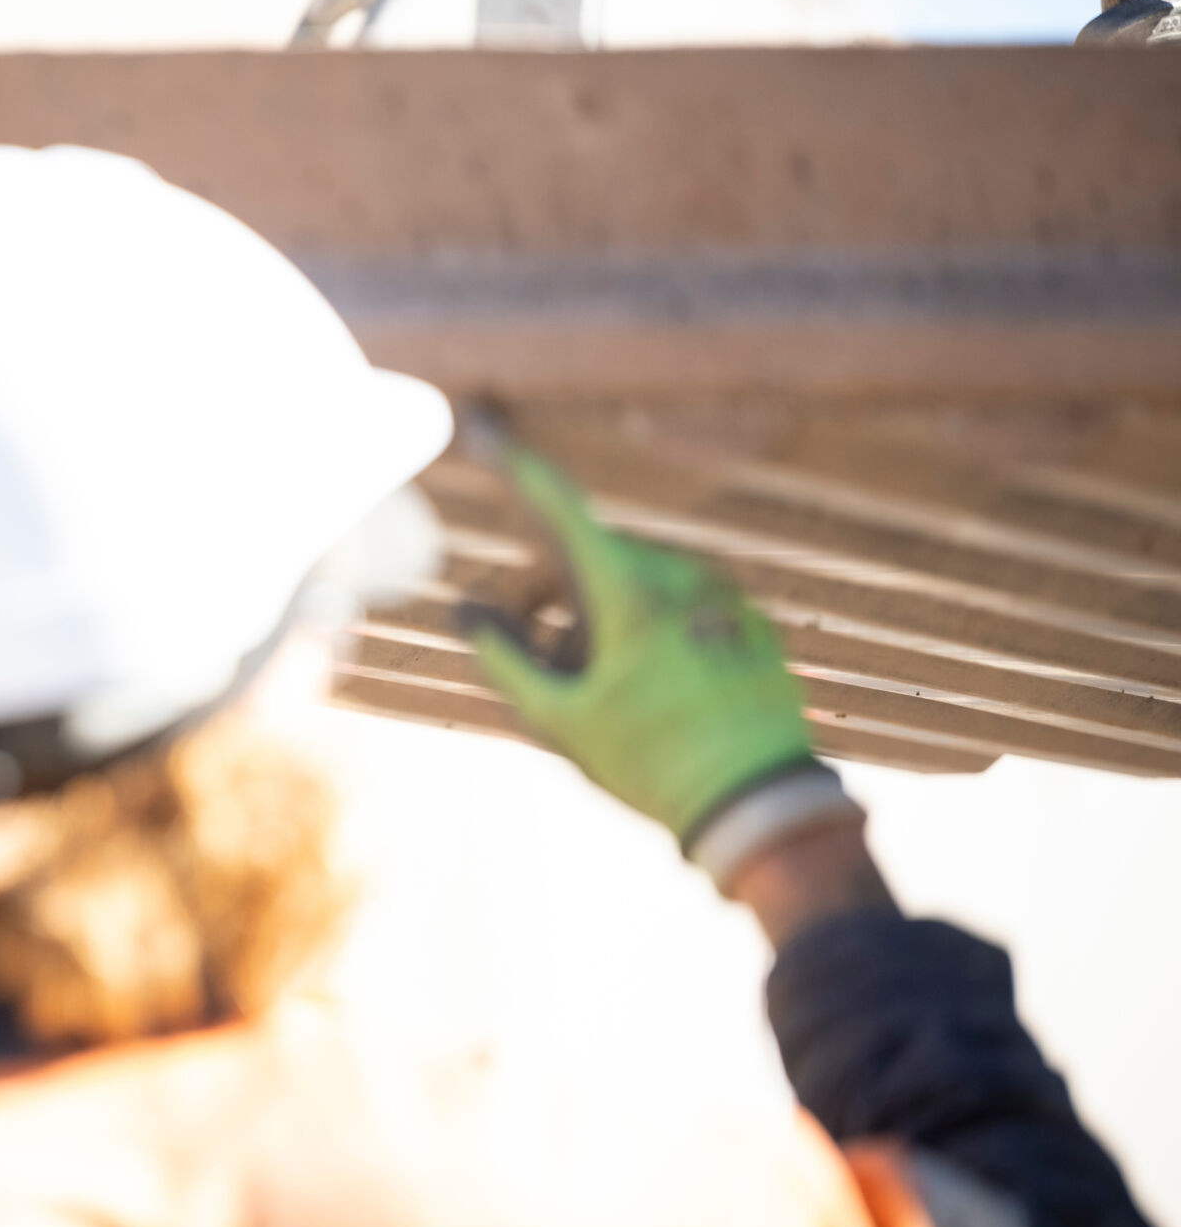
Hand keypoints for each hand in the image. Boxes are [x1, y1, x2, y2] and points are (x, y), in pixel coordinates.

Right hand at [461, 444, 817, 853]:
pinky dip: (646, 631)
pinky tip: (646, 694)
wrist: (761, 804)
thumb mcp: (561, 719)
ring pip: (631, 583)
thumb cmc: (650, 761)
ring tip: (593, 692)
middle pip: (586, 559)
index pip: (557, 506)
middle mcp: (679, 577)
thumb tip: (466, 615)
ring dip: (595, 620)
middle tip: (530, 659)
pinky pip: (679, 605)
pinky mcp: (749, 620)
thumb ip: (505, 660)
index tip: (481, 422)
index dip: (512, 462)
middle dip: (546, 597)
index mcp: (629, 591)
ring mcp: (720, 596)